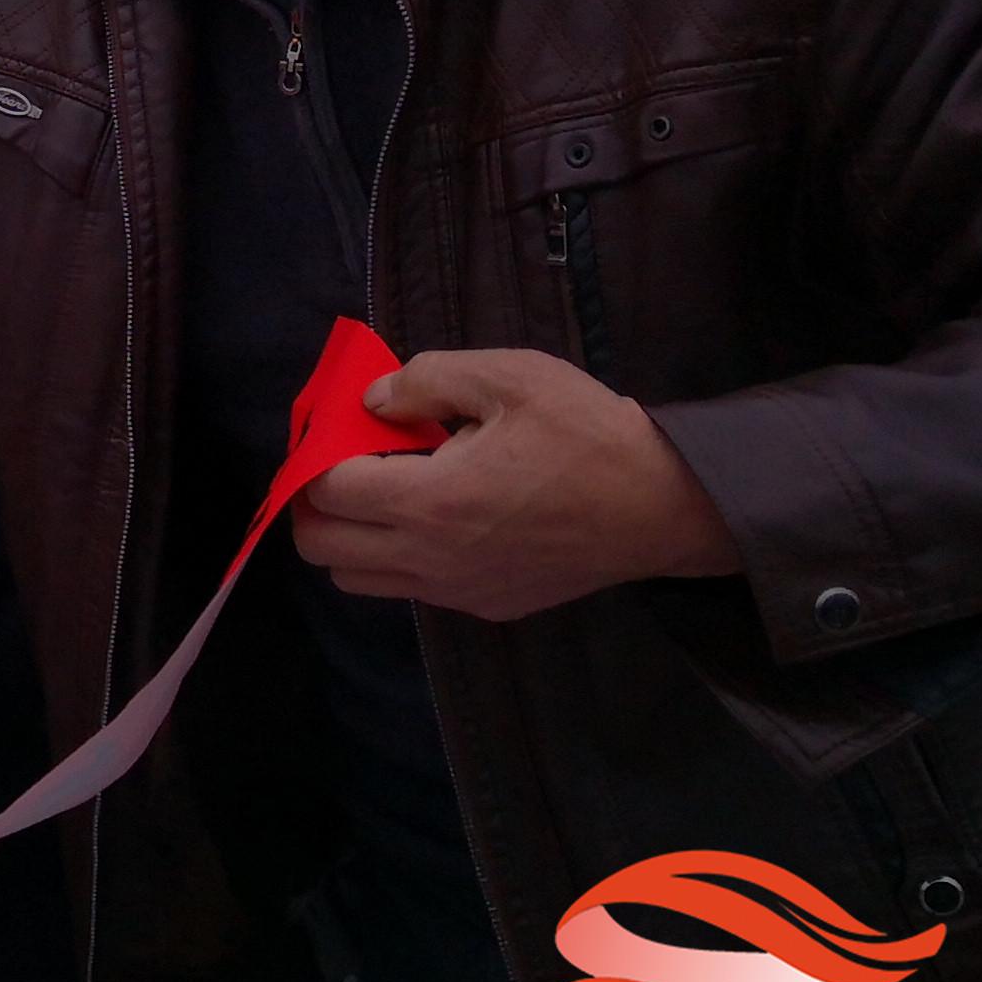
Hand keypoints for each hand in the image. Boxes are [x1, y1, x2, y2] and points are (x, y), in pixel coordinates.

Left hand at [293, 347, 738, 620]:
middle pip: (321, 548)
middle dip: (316, 503)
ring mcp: (458, 591)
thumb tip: (370, 401)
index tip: (333, 431)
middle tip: (346, 464)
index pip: (325, 492)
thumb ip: (426, 379)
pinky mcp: (486, 606)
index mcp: (431, 501)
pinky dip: (398, 558)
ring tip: (387, 492)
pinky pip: (410, 590)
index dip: (316, 457)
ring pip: (357, 579)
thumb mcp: (510, 376)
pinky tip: (437, 518)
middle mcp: (432, 559)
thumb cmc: (589, 434)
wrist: (665, 505)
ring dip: (351, 537)